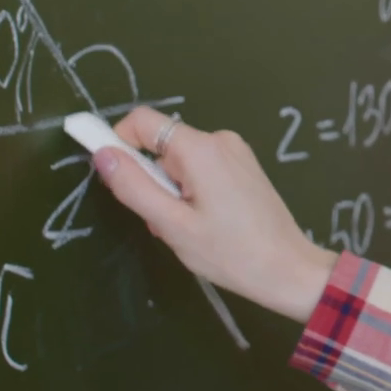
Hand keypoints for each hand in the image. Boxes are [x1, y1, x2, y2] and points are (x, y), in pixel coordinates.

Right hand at [93, 106, 338, 323]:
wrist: (288, 269)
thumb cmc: (229, 252)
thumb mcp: (171, 224)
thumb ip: (133, 187)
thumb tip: (101, 154)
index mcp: (201, 148)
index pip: (142, 121)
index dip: (118, 143)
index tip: (116, 180)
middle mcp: (219, 140)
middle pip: (161, 146)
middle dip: (150, 181)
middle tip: (164, 222)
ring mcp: (235, 152)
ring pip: (179, 162)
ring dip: (170, 193)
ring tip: (188, 229)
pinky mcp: (244, 167)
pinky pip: (201, 170)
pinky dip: (191, 193)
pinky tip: (205, 225)